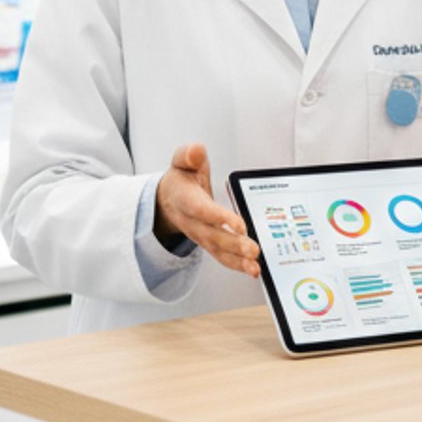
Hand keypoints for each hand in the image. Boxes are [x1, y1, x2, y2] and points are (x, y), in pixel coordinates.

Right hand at [154, 143, 258, 277]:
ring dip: (238, 260)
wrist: (166, 200)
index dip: (219, 217)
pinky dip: (237, 265)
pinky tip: (253, 270)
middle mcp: (192, 222)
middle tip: (253, 250)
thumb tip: (196, 151)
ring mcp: (200, 235)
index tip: (239, 224)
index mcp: (185, 199)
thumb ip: (188, 155)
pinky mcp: (209, 244)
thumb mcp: (181, 161)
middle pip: (212, 236)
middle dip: (234, 244)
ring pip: (218, 251)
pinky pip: (222, 257)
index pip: (202, 210)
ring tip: (255, 267)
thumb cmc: (180, 180)